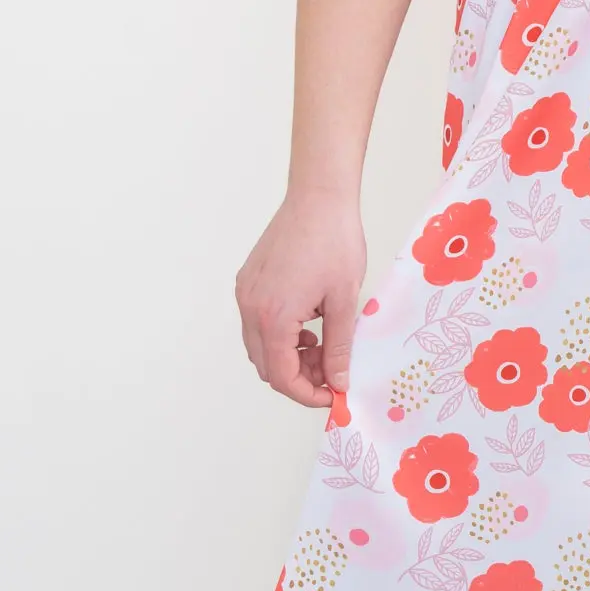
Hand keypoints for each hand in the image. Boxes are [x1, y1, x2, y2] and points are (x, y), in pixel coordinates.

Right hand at [235, 187, 366, 407]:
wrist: (319, 195)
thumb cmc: (334, 240)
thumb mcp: (344, 299)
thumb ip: (339, 346)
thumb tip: (339, 381)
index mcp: (273, 317)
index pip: (282, 377)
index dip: (308, 394)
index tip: (333, 394)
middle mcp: (250, 307)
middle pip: (267, 365)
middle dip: (299, 376)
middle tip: (332, 371)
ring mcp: (246, 293)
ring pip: (260, 345)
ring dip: (288, 355)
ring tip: (323, 345)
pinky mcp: (248, 280)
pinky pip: (258, 321)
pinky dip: (279, 333)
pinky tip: (308, 323)